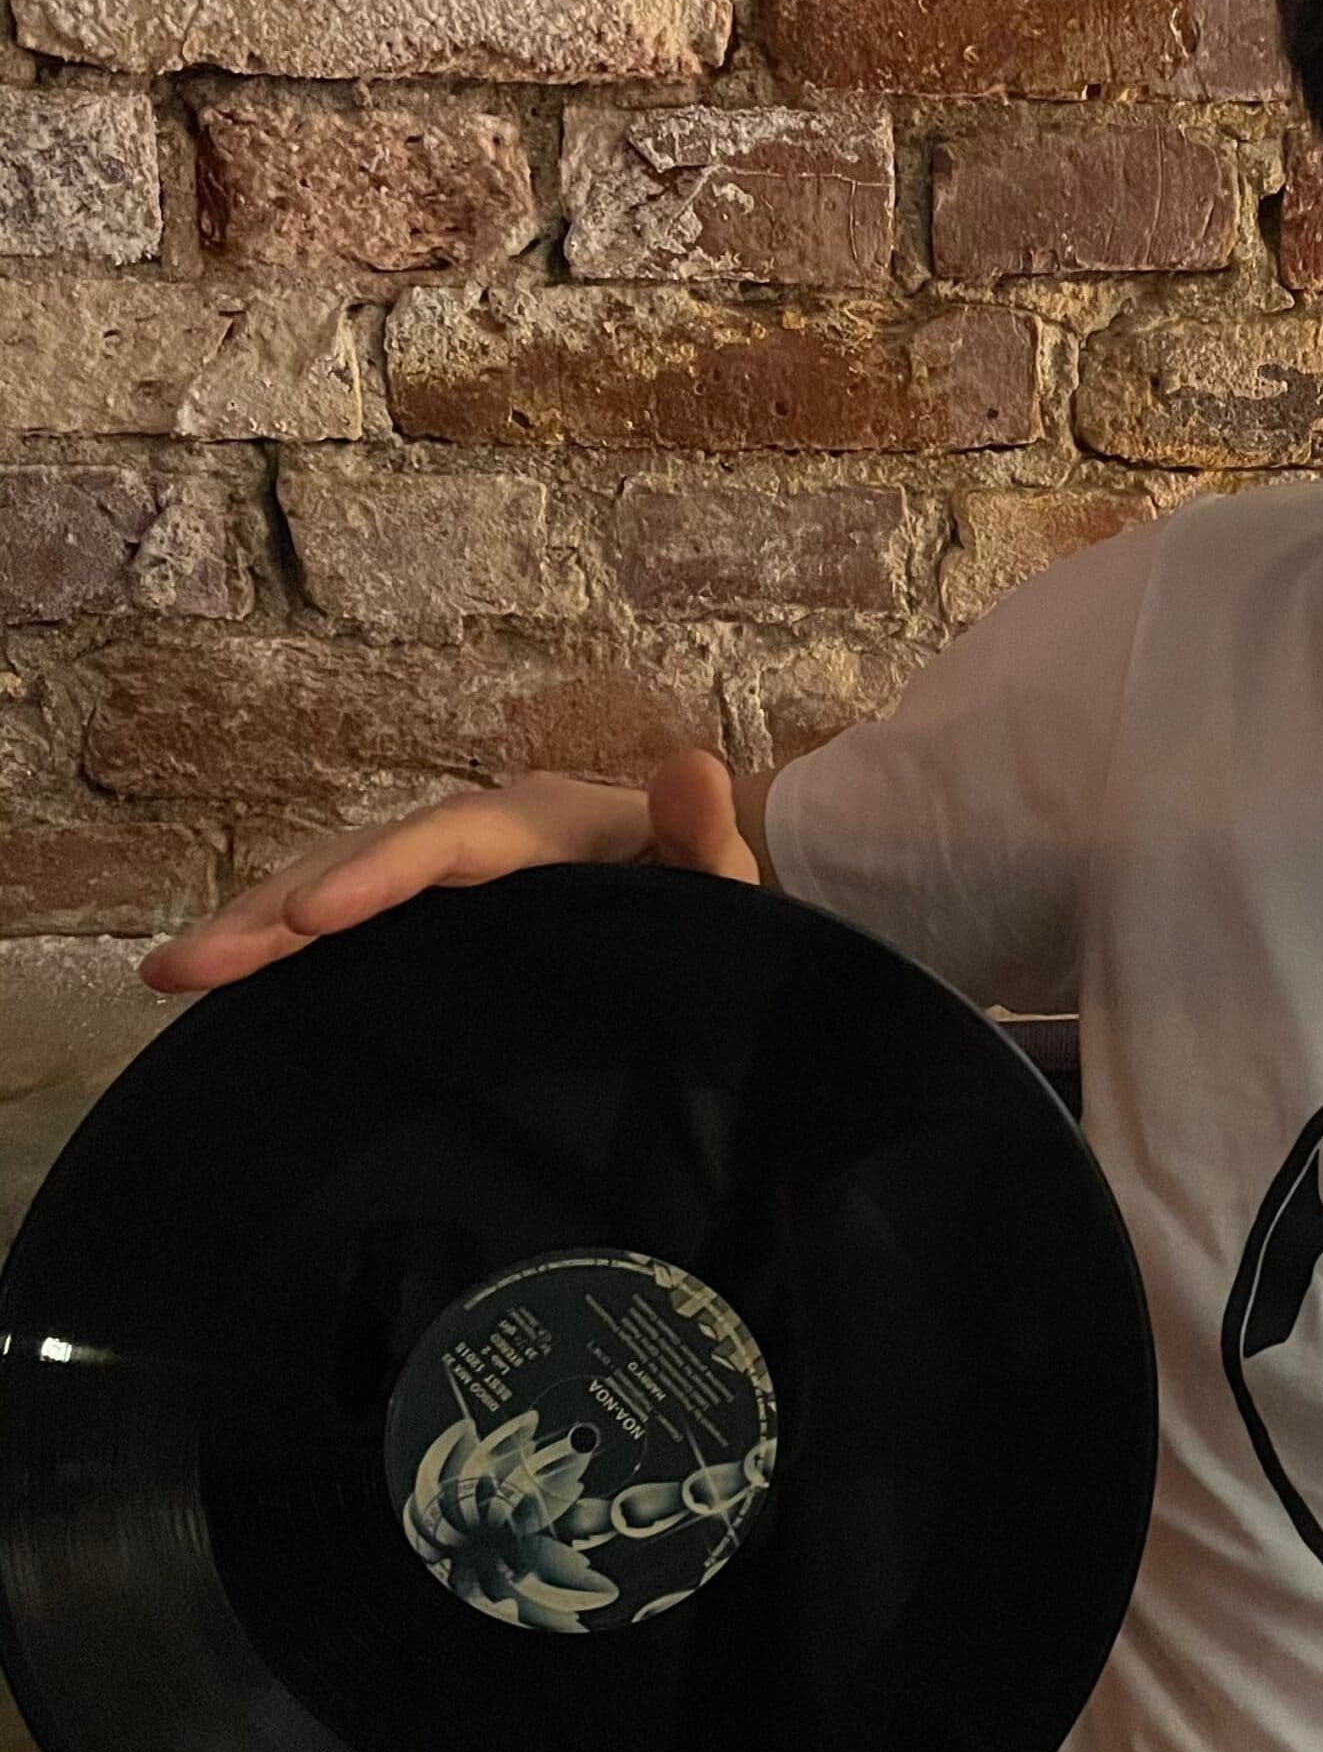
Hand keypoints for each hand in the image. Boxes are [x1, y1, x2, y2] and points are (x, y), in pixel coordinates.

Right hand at [134, 748, 759, 995]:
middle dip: (273, 910)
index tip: (310, 919)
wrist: (705, 885)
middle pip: (363, 862)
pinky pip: (348, 913)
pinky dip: (284, 940)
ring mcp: (447, 868)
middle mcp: (478, 833)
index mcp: (540, 823)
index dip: (378, 876)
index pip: (447, 845)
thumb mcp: (722, 872)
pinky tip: (224, 982)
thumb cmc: (712, 885)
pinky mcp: (432, 906)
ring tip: (170, 974)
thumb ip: (705, 831)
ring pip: (335, 883)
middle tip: (184, 966)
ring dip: (256, 925)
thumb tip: (696, 768)